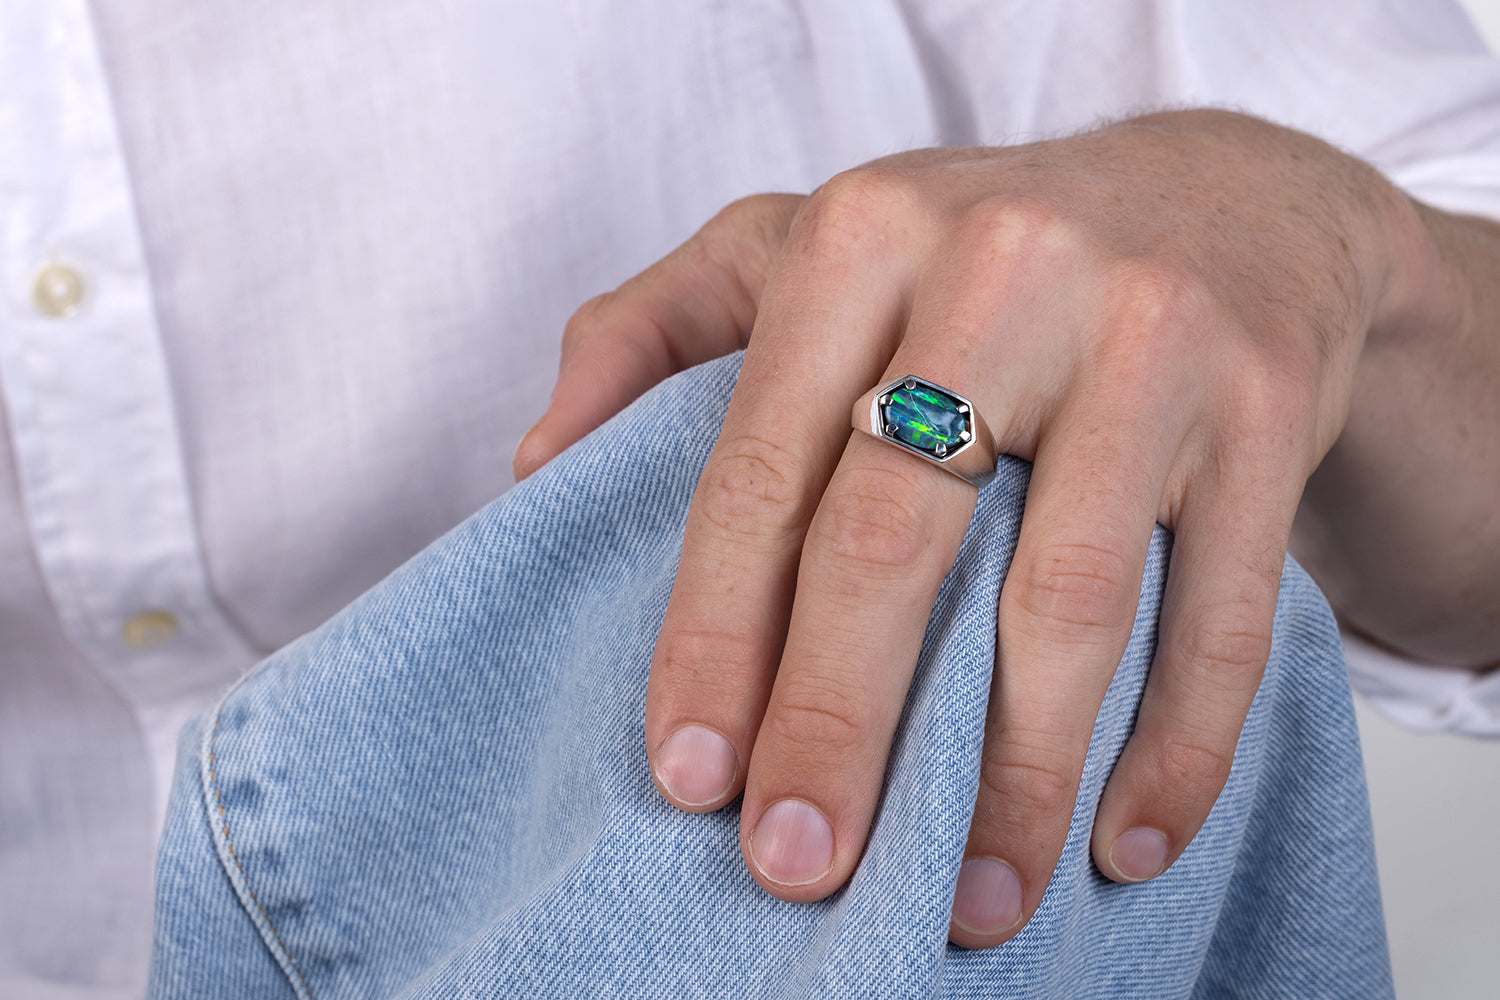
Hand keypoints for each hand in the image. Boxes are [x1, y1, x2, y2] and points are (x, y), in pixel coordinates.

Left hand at [516, 110, 1425, 945]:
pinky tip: (1124, 845)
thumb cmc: (980, 250)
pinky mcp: (1265, 406)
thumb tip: (536, 464)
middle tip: (795, 865)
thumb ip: (655, 331)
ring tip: (969, 904)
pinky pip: (1223, 616)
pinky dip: (1175, 752)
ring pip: (1066, 605)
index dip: (715, 639)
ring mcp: (1151, 334)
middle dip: (835, 728)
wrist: (1227, 198)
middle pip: (895, 541)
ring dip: (1011, 784)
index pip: (760, 471)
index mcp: (864, 233)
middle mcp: (1005, 267)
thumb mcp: (807, 244)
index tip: (689, 780)